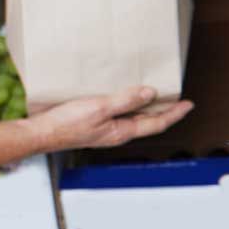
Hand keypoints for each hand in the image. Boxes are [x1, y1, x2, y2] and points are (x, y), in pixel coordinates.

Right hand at [31, 86, 192, 151]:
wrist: (40, 134)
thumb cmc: (65, 124)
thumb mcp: (99, 108)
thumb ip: (125, 101)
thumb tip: (150, 94)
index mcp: (122, 131)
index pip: (156, 123)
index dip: (174, 113)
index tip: (188, 104)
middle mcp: (116, 133)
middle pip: (147, 122)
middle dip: (163, 112)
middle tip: (175, 100)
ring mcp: (104, 131)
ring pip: (133, 119)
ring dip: (145, 109)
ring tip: (152, 97)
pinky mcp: (92, 126)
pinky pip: (118, 116)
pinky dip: (127, 107)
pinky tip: (120, 98)